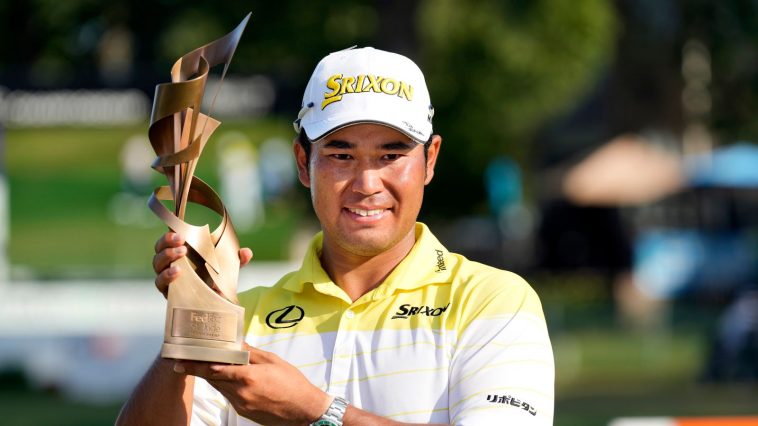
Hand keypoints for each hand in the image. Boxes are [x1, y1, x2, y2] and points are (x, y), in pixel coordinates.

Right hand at [152, 232, 252, 297]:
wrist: (217, 304)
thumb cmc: (218, 280)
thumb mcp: (229, 268)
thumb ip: (237, 259)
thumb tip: (246, 253)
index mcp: (182, 254)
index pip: (167, 241)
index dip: (169, 236)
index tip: (180, 234)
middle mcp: (171, 264)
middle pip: (159, 251)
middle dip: (167, 245)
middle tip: (181, 245)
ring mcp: (168, 279)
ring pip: (158, 266)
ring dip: (167, 258)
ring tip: (180, 256)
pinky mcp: (169, 293)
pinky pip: (161, 284)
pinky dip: (167, 277)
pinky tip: (177, 273)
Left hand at [174, 344, 330, 425]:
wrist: (304, 411)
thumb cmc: (293, 383)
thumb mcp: (273, 361)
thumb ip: (252, 353)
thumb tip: (238, 344)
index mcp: (248, 376)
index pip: (214, 369)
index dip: (196, 365)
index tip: (181, 361)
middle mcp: (240, 392)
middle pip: (213, 379)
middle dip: (200, 369)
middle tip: (186, 360)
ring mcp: (241, 404)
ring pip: (220, 387)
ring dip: (213, 377)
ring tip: (206, 365)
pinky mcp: (243, 412)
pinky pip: (229, 395)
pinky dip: (225, 385)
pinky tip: (227, 378)